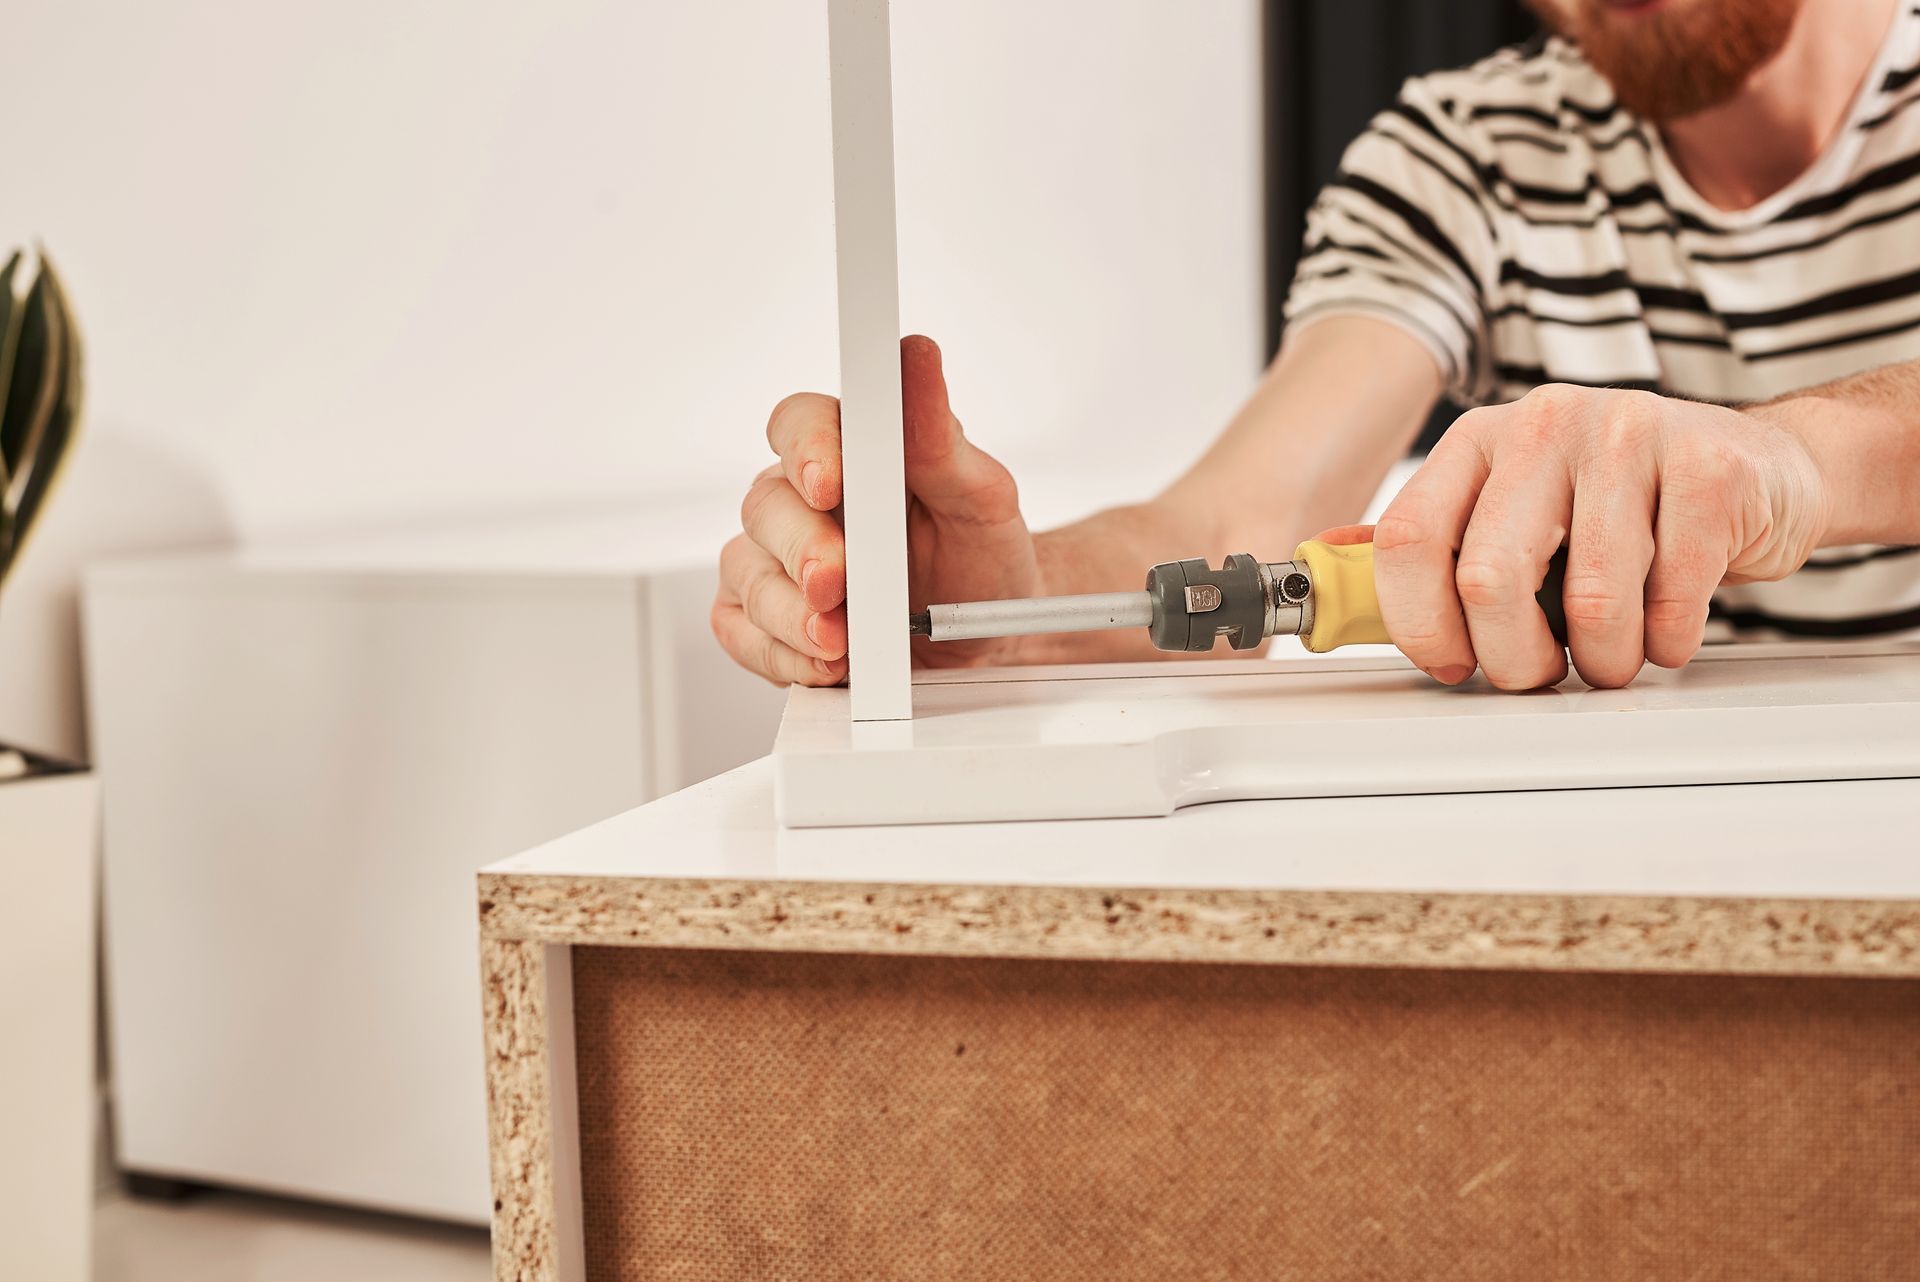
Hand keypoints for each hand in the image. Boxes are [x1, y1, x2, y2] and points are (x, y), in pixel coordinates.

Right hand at [712, 335, 1043, 685]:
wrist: (985, 636)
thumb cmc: (980, 557)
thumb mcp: (982, 501)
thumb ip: (941, 437)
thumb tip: (917, 357)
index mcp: (849, 449)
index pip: (800, 423)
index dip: (808, 448)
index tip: (830, 482)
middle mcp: (800, 498)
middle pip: (766, 506)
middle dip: (803, 550)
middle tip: (837, 584)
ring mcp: (774, 559)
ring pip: (748, 574)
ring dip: (792, 614)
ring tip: (841, 642)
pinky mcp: (760, 617)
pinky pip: (740, 630)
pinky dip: (779, 652)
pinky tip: (824, 661)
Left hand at [1369, 384, 1829, 689]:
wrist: (1758, 468)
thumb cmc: (1623, 507)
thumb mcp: (1515, 512)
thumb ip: (1433, 544)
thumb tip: (1329, 567)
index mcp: (1479, 442)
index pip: (1407, 538)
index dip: (1419, 624)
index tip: (1449, 664)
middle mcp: (1544, 424)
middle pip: (1487, 579)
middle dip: (1513, 659)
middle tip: (1541, 671)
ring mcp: (1629, 434)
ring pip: (1590, 602)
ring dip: (1604, 660)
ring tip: (1615, 652)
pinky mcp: (1710, 467)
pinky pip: (1672, 597)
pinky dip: (1669, 640)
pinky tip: (1668, 624)